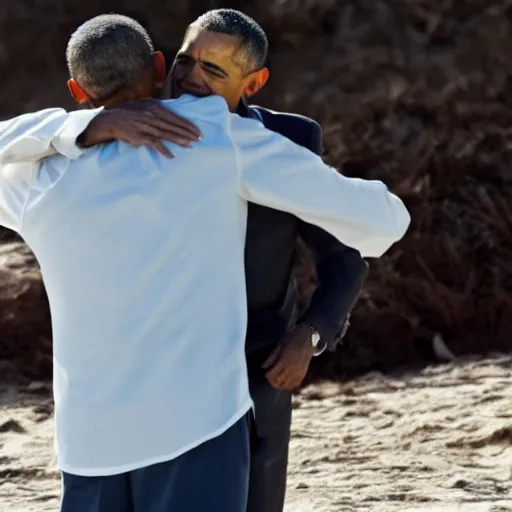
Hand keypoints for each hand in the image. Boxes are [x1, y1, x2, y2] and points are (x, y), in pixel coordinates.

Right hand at [79, 100, 201, 156]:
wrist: (111, 120)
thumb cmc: (130, 114)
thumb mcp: (145, 106)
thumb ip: (159, 110)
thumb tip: (173, 116)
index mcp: (156, 107)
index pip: (176, 118)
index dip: (188, 126)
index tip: (198, 132)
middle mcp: (152, 116)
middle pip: (174, 126)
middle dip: (188, 133)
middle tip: (199, 140)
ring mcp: (147, 126)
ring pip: (167, 134)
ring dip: (179, 141)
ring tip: (190, 146)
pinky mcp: (140, 136)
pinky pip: (155, 144)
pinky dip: (163, 150)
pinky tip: (171, 155)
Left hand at [262, 324, 315, 390]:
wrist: (308, 337)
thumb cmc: (292, 339)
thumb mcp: (280, 345)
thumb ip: (272, 357)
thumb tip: (263, 366)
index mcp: (284, 360)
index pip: (273, 374)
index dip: (267, 376)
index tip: (266, 373)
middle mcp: (291, 368)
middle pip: (278, 381)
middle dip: (272, 381)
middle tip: (270, 377)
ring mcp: (298, 371)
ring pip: (286, 385)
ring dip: (280, 384)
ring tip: (277, 381)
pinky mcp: (303, 372)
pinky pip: (295, 383)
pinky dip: (289, 385)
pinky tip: (286, 383)